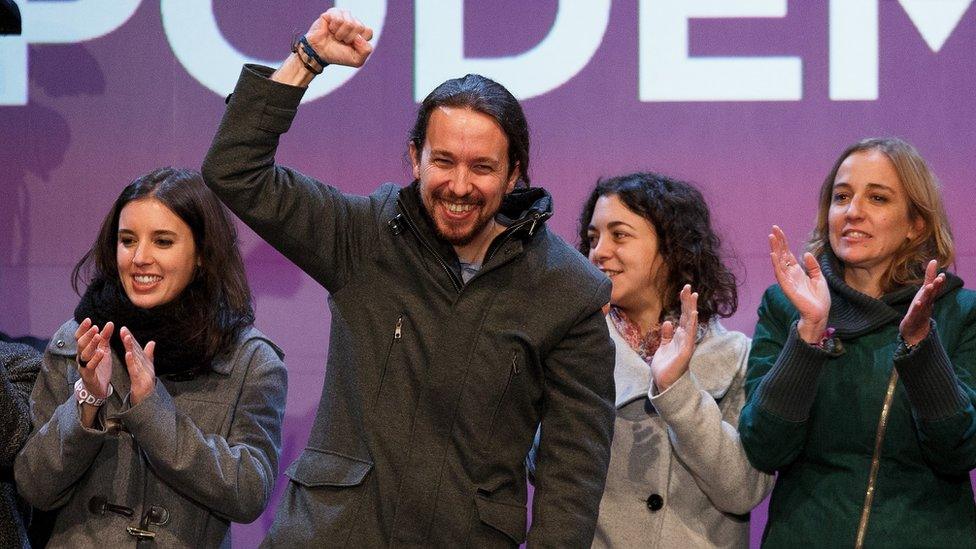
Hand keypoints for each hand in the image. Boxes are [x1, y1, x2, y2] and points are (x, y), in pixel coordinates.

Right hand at [75, 318, 113, 398]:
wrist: (99, 387)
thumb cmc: (100, 366)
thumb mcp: (104, 350)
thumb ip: (105, 337)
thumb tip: (110, 323)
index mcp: (85, 350)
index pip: (80, 337)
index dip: (83, 329)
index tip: (88, 319)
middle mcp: (82, 357)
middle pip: (80, 344)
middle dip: (87, 335)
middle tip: (95, 327)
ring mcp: (84, 366)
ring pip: (84, 354)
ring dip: (91, 345)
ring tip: (98, 337)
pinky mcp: (88, 375)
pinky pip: (90, 366)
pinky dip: (95, 359)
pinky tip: (100, 353)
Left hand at [120, 327, 155, 405]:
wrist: (147, 399)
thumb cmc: (145, 383)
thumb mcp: (147, 368)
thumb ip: (149, 354)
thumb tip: (152, 342)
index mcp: (143, 361)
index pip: (135, 348)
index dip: (130, 338)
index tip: (123, 329)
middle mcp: (144, 364)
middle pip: (135, 350)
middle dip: (129, 339)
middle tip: (123, 329)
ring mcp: (142, 371)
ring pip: (135, 357)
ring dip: (131, 347)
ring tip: (126, 337)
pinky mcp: (139, 379)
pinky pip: (134, 369)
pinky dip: (131, 361)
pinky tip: (128, 354)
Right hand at [304, 8, 373, 67]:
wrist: (320, 53)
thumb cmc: (338, 55)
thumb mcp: (357, 60)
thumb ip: (366, 50)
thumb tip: (360, 36)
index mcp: (361, 31)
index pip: (368, 32)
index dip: (359, 42)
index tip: (351, 45)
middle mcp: (354, 21)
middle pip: (360, 27)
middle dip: (349, 38)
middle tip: (341, 41)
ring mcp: (343, 15)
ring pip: (350, 23)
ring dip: (341, 34)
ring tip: (335, 36)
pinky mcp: (333, 12)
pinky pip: (338, 19)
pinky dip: (334, 28)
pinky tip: (330, 30)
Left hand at [650, 285, 697, 392]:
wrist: (664, 383)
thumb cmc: (664, 366)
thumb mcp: (663, 347)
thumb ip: (667, 335)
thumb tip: (668, 322)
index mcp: (679, 336)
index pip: (683, 316)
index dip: (684, 303)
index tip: (684, 290)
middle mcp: (685, 338)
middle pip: (687, 316)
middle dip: (688, 301)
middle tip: (688, 287)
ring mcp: (686, 344)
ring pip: (690, 323)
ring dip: (691, 308)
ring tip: (693, 295)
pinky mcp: (685, 351)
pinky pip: (689, 336)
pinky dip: (692, 324)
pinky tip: (693, 314)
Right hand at [769, 226, 829, 343]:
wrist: (820, 313)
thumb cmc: (819, 298)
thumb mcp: (819, 277)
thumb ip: (813, 266)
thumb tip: (807, 254)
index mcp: (797, 271)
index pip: (788, 253)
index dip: (784, 242)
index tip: (778, 231)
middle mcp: (790, 274)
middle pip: (782, 254)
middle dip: (778, 241)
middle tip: (773, 229)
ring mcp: (788, 280)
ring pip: (779, 261)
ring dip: (775, 249)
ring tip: (771, 237)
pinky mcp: (788, 287)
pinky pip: (780, 274)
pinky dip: (776, 264)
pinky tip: (773, 254)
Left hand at [899, 260, 944, 345]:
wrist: (914, 329)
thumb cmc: (920, 307)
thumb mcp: (924, 291)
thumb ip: (929, 277)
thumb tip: (933, 260)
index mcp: (929, 297)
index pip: (935, 288)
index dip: (939, 282)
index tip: (943, 274)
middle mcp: (926, 303)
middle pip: (932, 294)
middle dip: (937, 286)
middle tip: (940, 277)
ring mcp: (920, 311)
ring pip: (925, 302)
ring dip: (928, 294)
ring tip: (930, 286)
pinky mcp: (912, 318)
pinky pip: (915, 312)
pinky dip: (917, 308)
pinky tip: (918, 302)